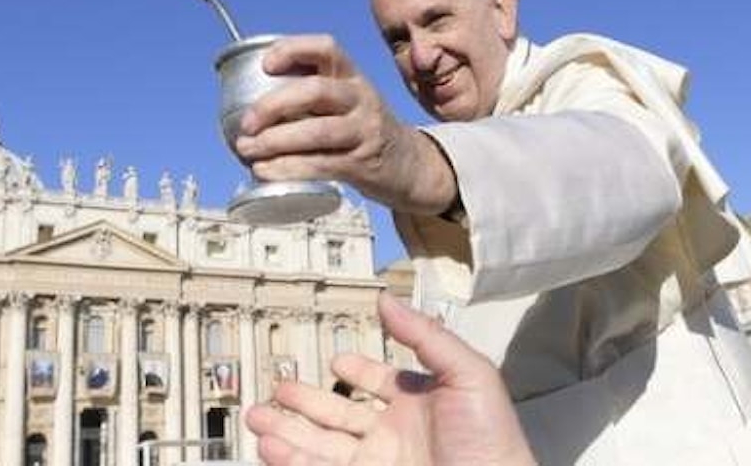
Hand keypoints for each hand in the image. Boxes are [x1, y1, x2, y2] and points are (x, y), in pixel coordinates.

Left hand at [233, 35, 455, 215]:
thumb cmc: (362, 129)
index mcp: (352, 76)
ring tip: (247, 150)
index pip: (326, 48)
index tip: (266, 65)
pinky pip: (321, 164)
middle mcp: (360, 98)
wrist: (410, 164)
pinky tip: (265, 170)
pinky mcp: (362, 163)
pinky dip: (288, 168)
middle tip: (247, 123)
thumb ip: (310, 96)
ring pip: (317, 131)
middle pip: (315, 91)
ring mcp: (364, 131)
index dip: (293, 50)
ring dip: (275, 141)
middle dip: (273, 105)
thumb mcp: (347, 101)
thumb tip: (249, 105)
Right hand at [246, 293, 536, 465]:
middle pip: (340, 414)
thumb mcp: (468, 374)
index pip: (380, 383)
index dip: (359, 371)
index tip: (337, 361)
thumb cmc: (494, 442)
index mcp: (420, 403)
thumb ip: (426, 335)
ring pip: (321, 446)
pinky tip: (271, 449)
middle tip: (277, 389)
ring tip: (257, 419)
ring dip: (287, 432)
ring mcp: (378, 463)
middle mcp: (395, 434)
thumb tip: (388, 301)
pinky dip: (292, 461)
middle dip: (305, 402)